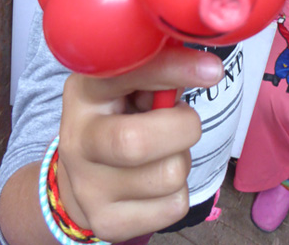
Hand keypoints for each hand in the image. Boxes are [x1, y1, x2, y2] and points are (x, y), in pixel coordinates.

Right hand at [57, 44, 223, 241]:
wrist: (82, 174)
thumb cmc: (119, 114)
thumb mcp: (127, 82)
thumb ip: (158, 68)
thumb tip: (205, 65)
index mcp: (84, 92)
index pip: (125, 75)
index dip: (171, 70)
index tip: (211, 69)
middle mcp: (76, 139)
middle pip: (136, 143)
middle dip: (182, 128)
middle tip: (185, 119)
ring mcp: (87, 187)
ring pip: (168, 176)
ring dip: (182, 159)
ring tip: (165, 150)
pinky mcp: (106, 223)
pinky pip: (174, 207)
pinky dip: (179, 191)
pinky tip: (157, 179)